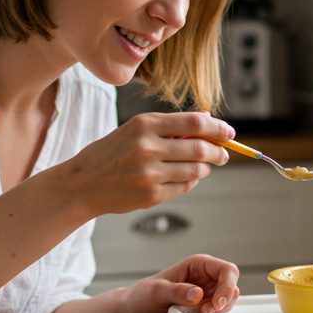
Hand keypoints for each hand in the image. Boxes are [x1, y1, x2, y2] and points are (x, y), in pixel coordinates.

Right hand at [55, 112, 233, 216]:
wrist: (83, 183)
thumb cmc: (112, 152)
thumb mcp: (136, 129)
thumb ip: (171, 124)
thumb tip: (207, 117)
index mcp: (144, 124)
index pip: (195, 122)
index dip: (218, 127)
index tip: (229, 133)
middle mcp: (148, 147)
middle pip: (200, 147)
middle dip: (218, 151)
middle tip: (223, 154)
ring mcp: (150, 173)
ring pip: (196, 170)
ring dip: (205, 168)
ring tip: (203, 165)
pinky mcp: (151, 195)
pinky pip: (185, 187)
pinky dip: (191, 181)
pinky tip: (185, 177)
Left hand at [120, 254, 239, 312]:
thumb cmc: (140, 299)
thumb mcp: (155, 292)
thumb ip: (176, 291)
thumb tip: (197, 294)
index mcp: (197, 266)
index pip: (227, 270)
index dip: (227, 286)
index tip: (216, 303)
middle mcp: (204, 280)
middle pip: (232, 287)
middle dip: (224, 301)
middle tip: (206, 312)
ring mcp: (205, 297)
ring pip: (228, 302)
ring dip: (219, 311)